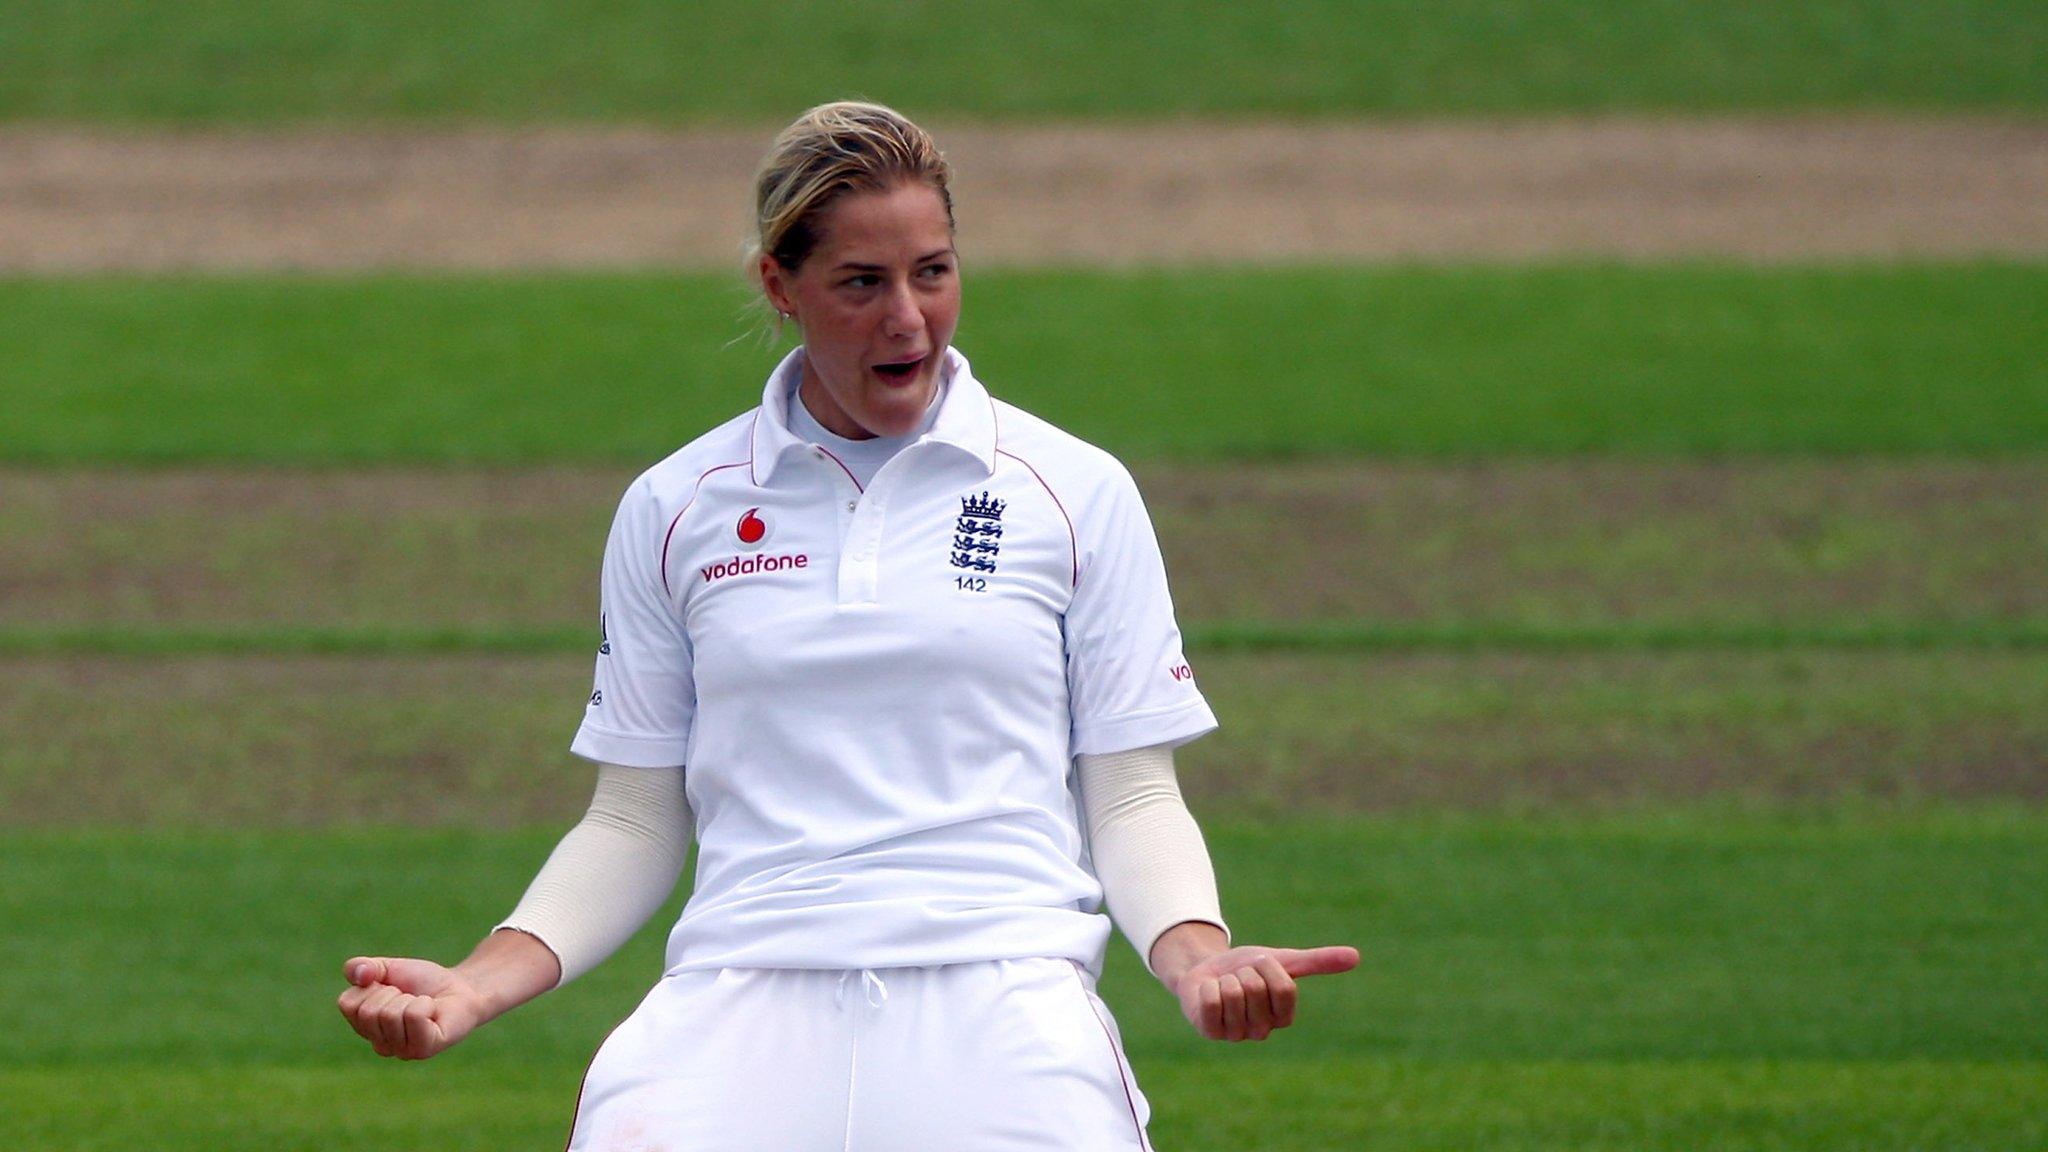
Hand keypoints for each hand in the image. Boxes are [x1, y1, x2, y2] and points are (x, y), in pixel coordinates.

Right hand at [336, 956, 486, 1059]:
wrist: (461, 986)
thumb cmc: (423, 982)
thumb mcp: (387, 967)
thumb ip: (362, 968)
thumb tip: (358, 975)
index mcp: (364, 1027)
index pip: (347, 1004)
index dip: (370, 985)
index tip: (390, 987)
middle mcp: (380, 1045)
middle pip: (368, 1012)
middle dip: (392, 993)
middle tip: (410, 997)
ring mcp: (402, 1051)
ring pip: (390, 1015)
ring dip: (411, 999)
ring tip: (423, 1005)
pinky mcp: (424, 1049)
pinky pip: (414, 1017)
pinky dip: (426, 1005)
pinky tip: (434, 1012)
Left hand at [1164, 940, 1359, 1042]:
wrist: (1207, 969)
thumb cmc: (1248, 968)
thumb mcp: (1282, 960)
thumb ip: (1316, 962)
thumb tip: (1356, 956)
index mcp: (1283, 1017)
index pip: (1285, 989)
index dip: (1269, 968)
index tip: (1260, 967)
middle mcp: (1262, 1031)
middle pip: (1256, 990)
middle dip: (1244, 972)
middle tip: (1239, 977)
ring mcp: (1235, 1035)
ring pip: (1233, 994)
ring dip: (1225, 979)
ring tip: (1224, 985)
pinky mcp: (1209, 1032)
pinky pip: (1211, 1002)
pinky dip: (1207, 987)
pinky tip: (1208, 993)